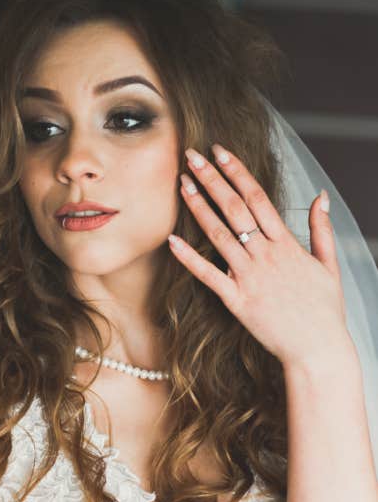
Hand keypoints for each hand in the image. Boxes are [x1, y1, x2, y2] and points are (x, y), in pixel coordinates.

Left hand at [167, 143, 347, 365]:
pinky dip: (189, 257)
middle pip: (235, 208)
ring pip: (219, 234)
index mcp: (287, 244)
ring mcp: (250, 277)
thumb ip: (322, 228)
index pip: (258, 197)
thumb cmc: (323, 310)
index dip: (237, 172)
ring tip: (182, 184)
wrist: (318, 349)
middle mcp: (267, 255)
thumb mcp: (329, 264)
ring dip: (199, 207)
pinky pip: (208, 275)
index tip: (220, 152)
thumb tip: (320, 195)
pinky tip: (172, 240)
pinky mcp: (237, 300)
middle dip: (212, 179)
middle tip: (191, 156)